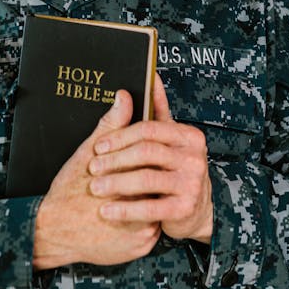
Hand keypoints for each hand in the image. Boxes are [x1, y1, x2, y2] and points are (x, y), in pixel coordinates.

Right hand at [32, 90, 160, 270]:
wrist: (51, 233)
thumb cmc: (68, 193)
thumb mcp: (87, 155)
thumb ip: (112, 127)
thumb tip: (124, 97)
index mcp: (131, 184)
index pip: (158, 167)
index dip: (153, 161)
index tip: (149, 157)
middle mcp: (142, 210)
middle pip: (161, 189)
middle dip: (153, 181)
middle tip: (142, 177)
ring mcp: (144, 233)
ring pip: (158, 210)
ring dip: (150, 202)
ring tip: (136, 193)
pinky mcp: (140, 249)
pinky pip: (150, 231)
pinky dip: (143, 222)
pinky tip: (130, 214)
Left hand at [88, 73, 212, 243]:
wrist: (195, 210)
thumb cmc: (174, 169)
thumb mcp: (166, 140)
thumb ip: (156, 110)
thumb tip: (150, 77)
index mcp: (188, 136)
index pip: (149, 129)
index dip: (120, 136)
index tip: (98, 146)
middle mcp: (194, 158)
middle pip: (146, 152)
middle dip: (115, 160)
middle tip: (92, 167)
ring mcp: (192, 184)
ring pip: (146, 179)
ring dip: (116, 184)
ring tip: (96, 188)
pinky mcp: (184, 209)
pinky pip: (149, 209)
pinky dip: (124, 210)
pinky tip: (106, 211)